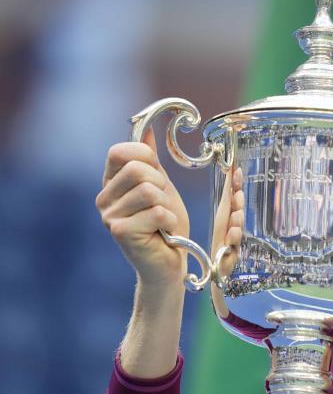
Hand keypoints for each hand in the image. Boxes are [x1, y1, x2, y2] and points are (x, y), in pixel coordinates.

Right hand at [96, 128, 189, 287]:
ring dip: (166, 206)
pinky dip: (169, 221)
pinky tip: (163, 233)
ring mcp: (109, 216)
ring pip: (148, 190)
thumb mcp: (162, 187)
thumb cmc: (165, 226)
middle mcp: (103, 198)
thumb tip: (146, 129)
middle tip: (162, 205)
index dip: (145, 157)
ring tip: (162, 220)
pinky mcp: (120, 232)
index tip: (157, 175)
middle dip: (161, 186)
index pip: (120, 151)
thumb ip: (151, 161)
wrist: (169, 263)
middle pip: (137, 169)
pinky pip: (156, 212)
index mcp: (111, 183)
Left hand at [209, 163, 245, 315]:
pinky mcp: (231, 256)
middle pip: (236, 211)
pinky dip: (234, 240)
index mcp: (226, 217)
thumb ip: (228, 198)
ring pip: (236, 229)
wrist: (218, 273)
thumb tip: (232, 171)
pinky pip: (232, 247)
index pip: (231, 196)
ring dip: (237, 221)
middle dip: (238, 200)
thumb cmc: (220, 246)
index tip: (236, 167)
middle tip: (237, 190)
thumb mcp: (223, 222)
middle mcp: (232, 227)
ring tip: (236, 214)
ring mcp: (234, 242)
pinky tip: (233, 233)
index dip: (234, 182)